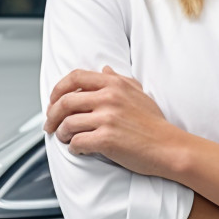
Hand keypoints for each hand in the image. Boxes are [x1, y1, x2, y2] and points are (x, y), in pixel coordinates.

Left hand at [43, 66, 181, 177]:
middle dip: (52, 115)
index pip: (75, 77)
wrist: (168, 146)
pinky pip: (77, 142)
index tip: (53, 101)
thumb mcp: (138, 93)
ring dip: (61, 133)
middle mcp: (109, 98)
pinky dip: (73, 147)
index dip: (57, 89)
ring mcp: (107, 118)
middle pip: (65, 101)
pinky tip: (78, 149)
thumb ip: (119, 79)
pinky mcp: (106, 139)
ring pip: (68, 123)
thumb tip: (104, 69)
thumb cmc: (154, 123)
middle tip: (50, 124)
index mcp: (114, 84)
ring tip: (65, 138)